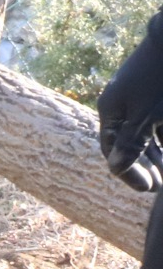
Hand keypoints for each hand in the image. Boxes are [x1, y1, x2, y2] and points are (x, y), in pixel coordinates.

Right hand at [97, 10, 162, 191]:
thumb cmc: (160, 79)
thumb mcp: (147, 115)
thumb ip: (131, 143)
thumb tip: (114, 168)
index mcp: (111, 111)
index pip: (113, 150)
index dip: (129, 172)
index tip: (148, 189)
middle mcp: (122, 105)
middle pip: (131, 144)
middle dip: (147, 167)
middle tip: (160, 187)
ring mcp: (140, 97)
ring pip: (148, 134)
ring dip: (159, 155)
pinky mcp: (157, 92)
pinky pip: (158, 123)